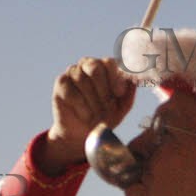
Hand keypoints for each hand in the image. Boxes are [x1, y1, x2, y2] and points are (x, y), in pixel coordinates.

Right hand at [40, 56, 136, 175]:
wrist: (82, 133)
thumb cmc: (104, 116)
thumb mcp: (122, 106)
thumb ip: (129, 92)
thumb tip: (134, 79)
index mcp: (105, 66)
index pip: (110, 62)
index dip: (115, 77)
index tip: (119, 94)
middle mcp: (88, 65)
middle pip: (95, 67)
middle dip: (103, 89)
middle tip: (107, 106)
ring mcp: (72, 73)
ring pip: (82, 80)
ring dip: (92, 101)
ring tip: (96, 116)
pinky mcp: (60, 84)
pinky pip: (70, 91)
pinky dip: (80, 106)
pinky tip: (85, 116)